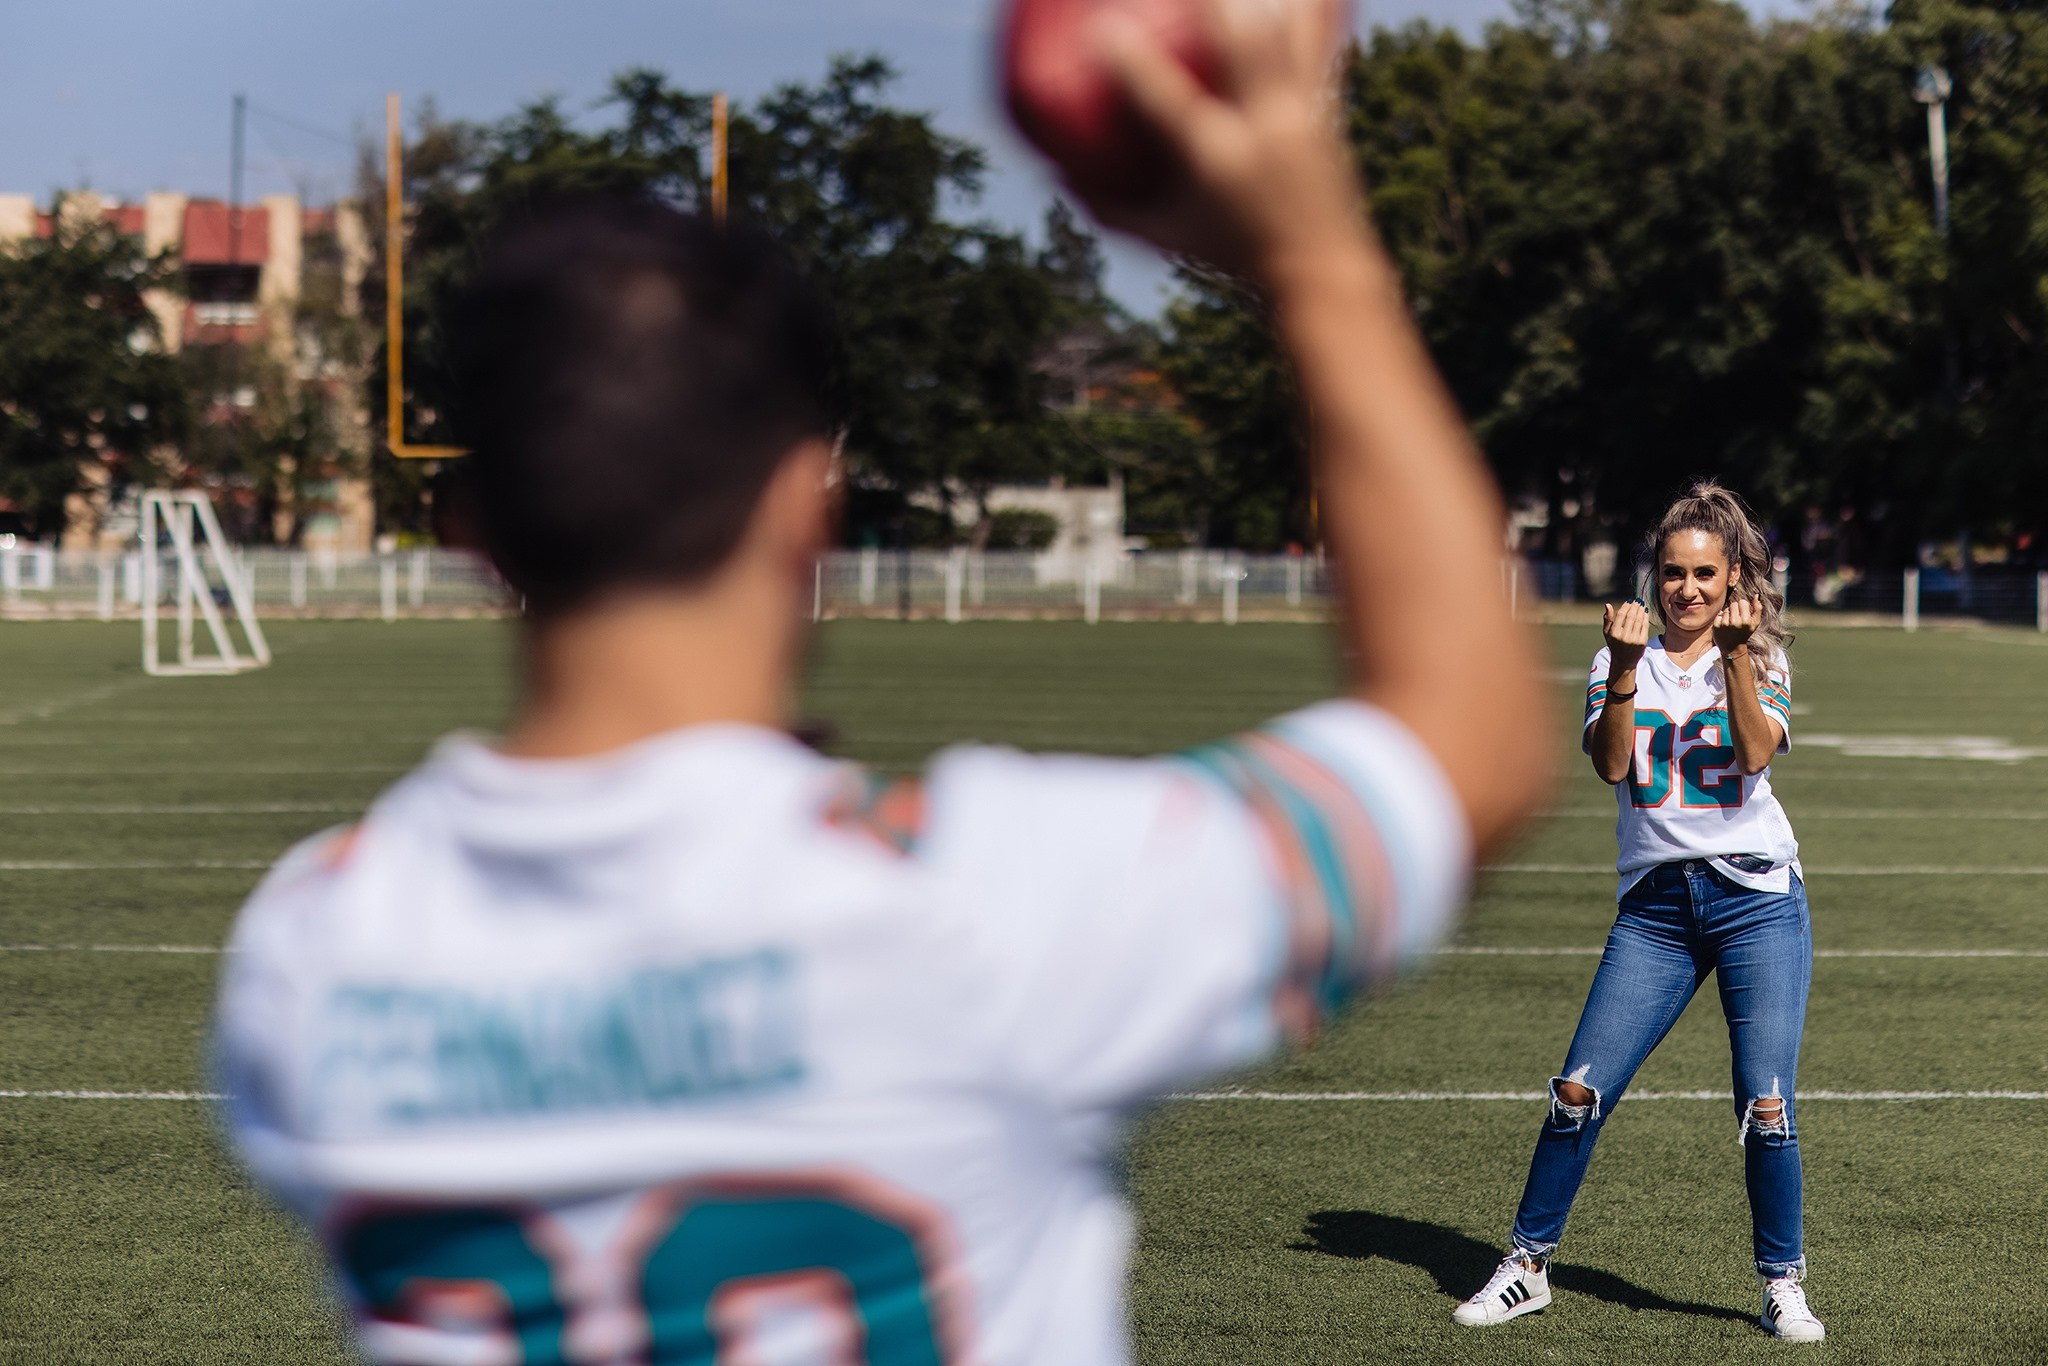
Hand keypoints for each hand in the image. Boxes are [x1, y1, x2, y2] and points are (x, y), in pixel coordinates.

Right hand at [1084, 0, 1362, 277]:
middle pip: (1245, 38)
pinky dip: (1319, 4)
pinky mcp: (1327, 102)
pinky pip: (1325, 35)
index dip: (1131, 62)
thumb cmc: (1231, 250)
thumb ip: (1108, 205)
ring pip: (1294, 25)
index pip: (1166, 100)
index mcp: (1214, 159)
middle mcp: (1262, 128)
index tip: (1099, 29)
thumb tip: (1057, 172)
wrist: (1318, 269)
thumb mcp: (1163, 236)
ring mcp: (1300, 111)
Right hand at [1602, 598, 1649, 671]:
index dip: (1626, 606)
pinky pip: (1645, 626)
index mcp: (1614, 633)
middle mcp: (1624, 636)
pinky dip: (1645, 618)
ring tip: (1641, 605)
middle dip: (1635, 607)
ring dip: (1641, 611)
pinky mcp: (1642, 642)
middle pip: (1631, 616)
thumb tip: (1608, 605)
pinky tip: (1645, 613)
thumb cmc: (1615, 644)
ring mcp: (1634, 639)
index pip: (1621, 615)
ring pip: (1639, 620)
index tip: (1629, 601)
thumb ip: (1607, 619)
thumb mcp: (1607, 633)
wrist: (1624, 660)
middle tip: (1638, 601)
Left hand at [1713, 595, 1758, 653]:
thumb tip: (1756, 595)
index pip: (1742, 602)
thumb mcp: (1755, 623)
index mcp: (1746, 621)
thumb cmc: (1745, 632)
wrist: (1732, 647)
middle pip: (1733, 604)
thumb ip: (1757, 608)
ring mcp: (1725, 624)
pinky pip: (1719, 614)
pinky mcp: (1716, 626)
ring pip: (1726, 609)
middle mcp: (1735, 622)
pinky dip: (1722, 618)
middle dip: (1735, 609)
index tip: (1743, 614)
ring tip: (1731, 623)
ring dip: (1729, 614)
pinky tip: (1725, 626)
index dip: (1743, 607)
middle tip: (1737, 618)